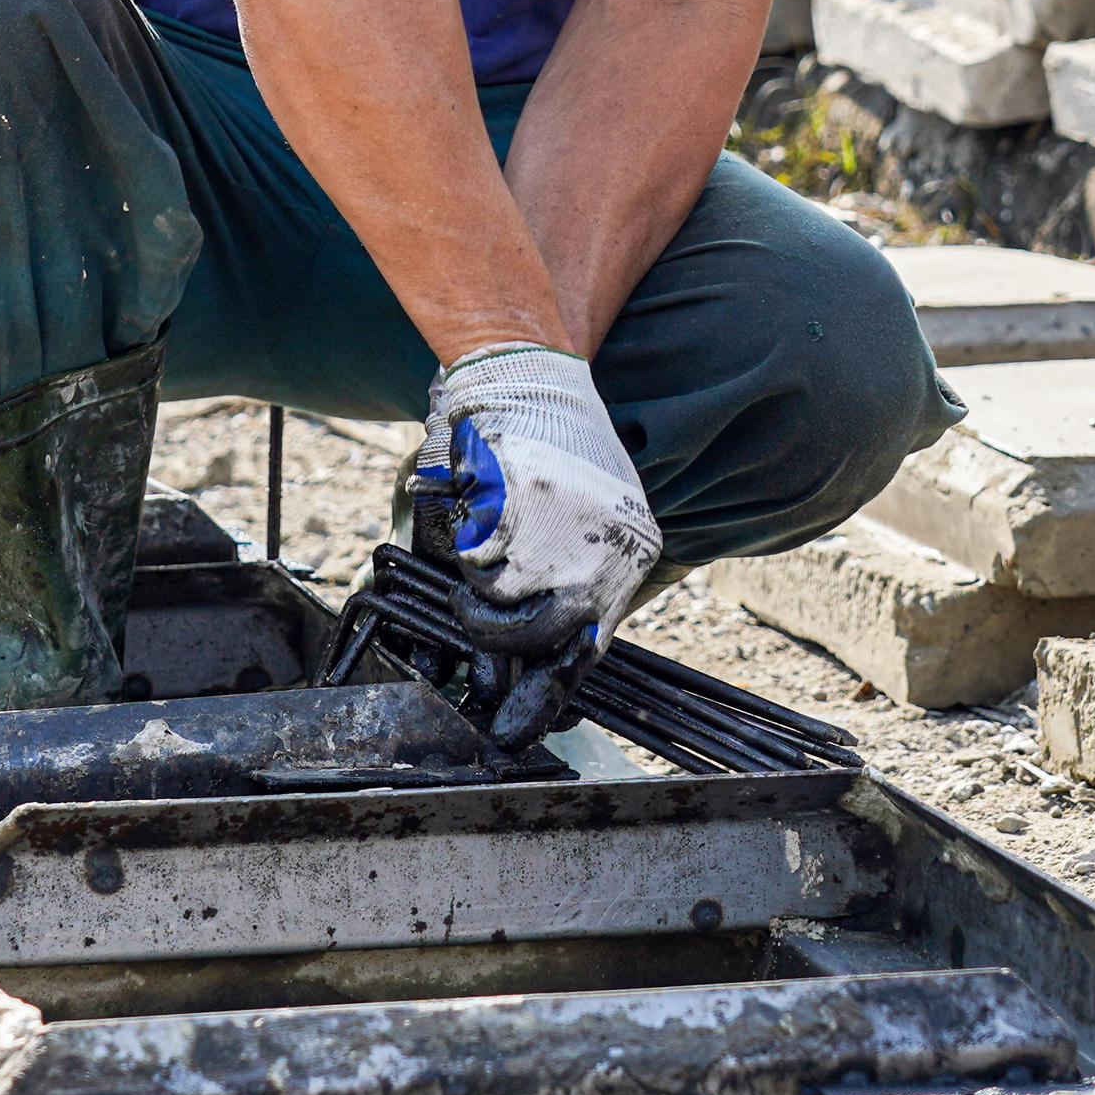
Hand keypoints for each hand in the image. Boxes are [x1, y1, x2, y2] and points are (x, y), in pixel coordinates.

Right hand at [414, 345, 660, 666]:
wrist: (528, 382)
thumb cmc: (552, 451)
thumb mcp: (588, 520)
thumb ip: (567, 585)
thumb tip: (532, 659)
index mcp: (630, 556)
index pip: (587, 647)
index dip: (544, 684)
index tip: (514, 712)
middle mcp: (603, 554)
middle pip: (537, 639)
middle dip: (491, 635)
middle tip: (468, 608)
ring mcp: (560, 534)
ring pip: (498, 601)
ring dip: (475, 581)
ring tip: (478, 541)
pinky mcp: (517, 512)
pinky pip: (476, 561)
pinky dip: (464, 545)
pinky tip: (477, 511)